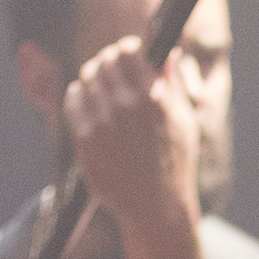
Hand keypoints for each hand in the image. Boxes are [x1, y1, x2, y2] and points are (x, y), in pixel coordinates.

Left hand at [64, 38, 201, 238]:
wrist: (156, 208)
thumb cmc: (174, 165)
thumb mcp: (186, 123)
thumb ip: (174, 84)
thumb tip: (170, 51)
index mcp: (155, 98)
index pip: (128, 51)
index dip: (126, 50)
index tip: (127, 58)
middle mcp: (128, 106)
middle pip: (105, 61)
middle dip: (108, 64)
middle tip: (111, 76)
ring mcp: (104, 122)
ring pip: (87, 77)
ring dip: (93, 80)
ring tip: (101, 94)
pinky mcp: (86, 138)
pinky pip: (72, 99)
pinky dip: (78, 97)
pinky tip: (89, 107)